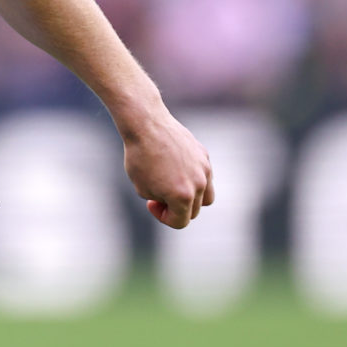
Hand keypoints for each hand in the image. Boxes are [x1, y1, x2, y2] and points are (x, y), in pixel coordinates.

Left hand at [120, 110, 214, 228]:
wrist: (146, 123)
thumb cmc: (139, 157)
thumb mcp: (142, 188)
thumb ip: (162, 200)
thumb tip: (173, 200)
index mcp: (183, 196)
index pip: (180, 222)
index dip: (163, 217)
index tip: (151, 202)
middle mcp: (199, 184)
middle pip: (194, 211)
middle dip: (176, 208)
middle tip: (159, 194)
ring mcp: (204, 169)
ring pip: (207, 196)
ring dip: (192, 198)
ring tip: (173, 186)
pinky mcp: (204, 155)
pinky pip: (203, 175)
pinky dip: (192, 178)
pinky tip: (174, 167)